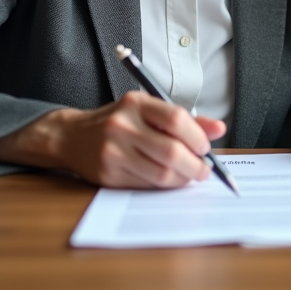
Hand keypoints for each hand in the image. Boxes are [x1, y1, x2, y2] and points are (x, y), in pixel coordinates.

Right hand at [0, 90, 226, 188]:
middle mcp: (122, 126)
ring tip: (189, 176)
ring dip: (182, 179)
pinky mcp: (108, 174)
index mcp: (136, 103)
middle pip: (171, 152)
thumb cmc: (119, 120)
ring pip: (160, 174)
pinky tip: (169, 180)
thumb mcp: (148, 109)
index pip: (175, 119)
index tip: (206, 147)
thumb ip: (185, 119)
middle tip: (204, 170)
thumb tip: (219, 129)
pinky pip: (146, 185)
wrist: (71, 136)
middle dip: (195, 166)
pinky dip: (164, 186)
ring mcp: (113, 152)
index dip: (197, 137)